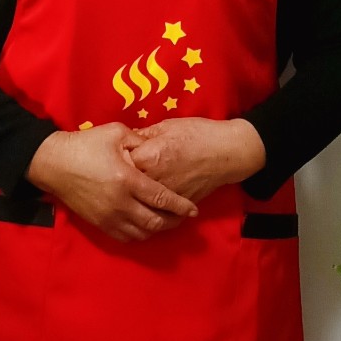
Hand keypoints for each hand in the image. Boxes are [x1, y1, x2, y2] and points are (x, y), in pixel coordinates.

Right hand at [26, 124, 198, 242]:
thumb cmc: (86, 144)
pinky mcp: (99, 223)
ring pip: (141, 233)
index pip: (162, 199)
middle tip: (183, 217)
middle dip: (173, 222)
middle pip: (155, 222)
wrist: (54, 164)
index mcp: (127, 180)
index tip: (193, 209)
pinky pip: (125, 238)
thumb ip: (140, 140)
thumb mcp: (116, 133)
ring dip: (157, 230)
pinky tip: (144, 226)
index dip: (181, 206)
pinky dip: (139, 235)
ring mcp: (109, 216)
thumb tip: (155, 146)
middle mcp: (120, 203)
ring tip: (166, 222)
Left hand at [125, 117, 265, 204]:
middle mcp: (156, 178)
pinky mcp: (179, 204)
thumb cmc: (198, 133)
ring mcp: (167, 194)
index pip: (120, 163)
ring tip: (127, 198)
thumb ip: (144, 134)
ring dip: (133, 203)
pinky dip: (152, 214)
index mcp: (150, 155)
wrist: (227, 151)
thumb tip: (126, 140)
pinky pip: (160, 215)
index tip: (113, 160)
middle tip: (117, 180)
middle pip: (127, 187)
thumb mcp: (168, 126)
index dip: (115, 161)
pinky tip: (145, 211)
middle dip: (121, 184)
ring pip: (141, 205)